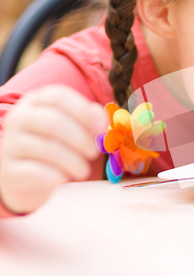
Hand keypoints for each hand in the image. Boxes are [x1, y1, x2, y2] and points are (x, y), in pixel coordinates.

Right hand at [0, 85, 107, 213]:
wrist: (27, 179)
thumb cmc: (57, 147)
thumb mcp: (73, 127)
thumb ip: (89, 118)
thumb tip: (102, 120)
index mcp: (36, 102)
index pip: (58, 96)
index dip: (84, 111)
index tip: (101, 128)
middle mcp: (19, 118)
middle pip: (54, 121)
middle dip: (82, 139)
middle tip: (94, 153)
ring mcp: (11, 144)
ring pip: (48, 149)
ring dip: (75, 162)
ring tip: (83, 170)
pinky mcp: (10, 170)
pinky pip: (38, 172)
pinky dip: (58, 176)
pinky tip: (65, 178)